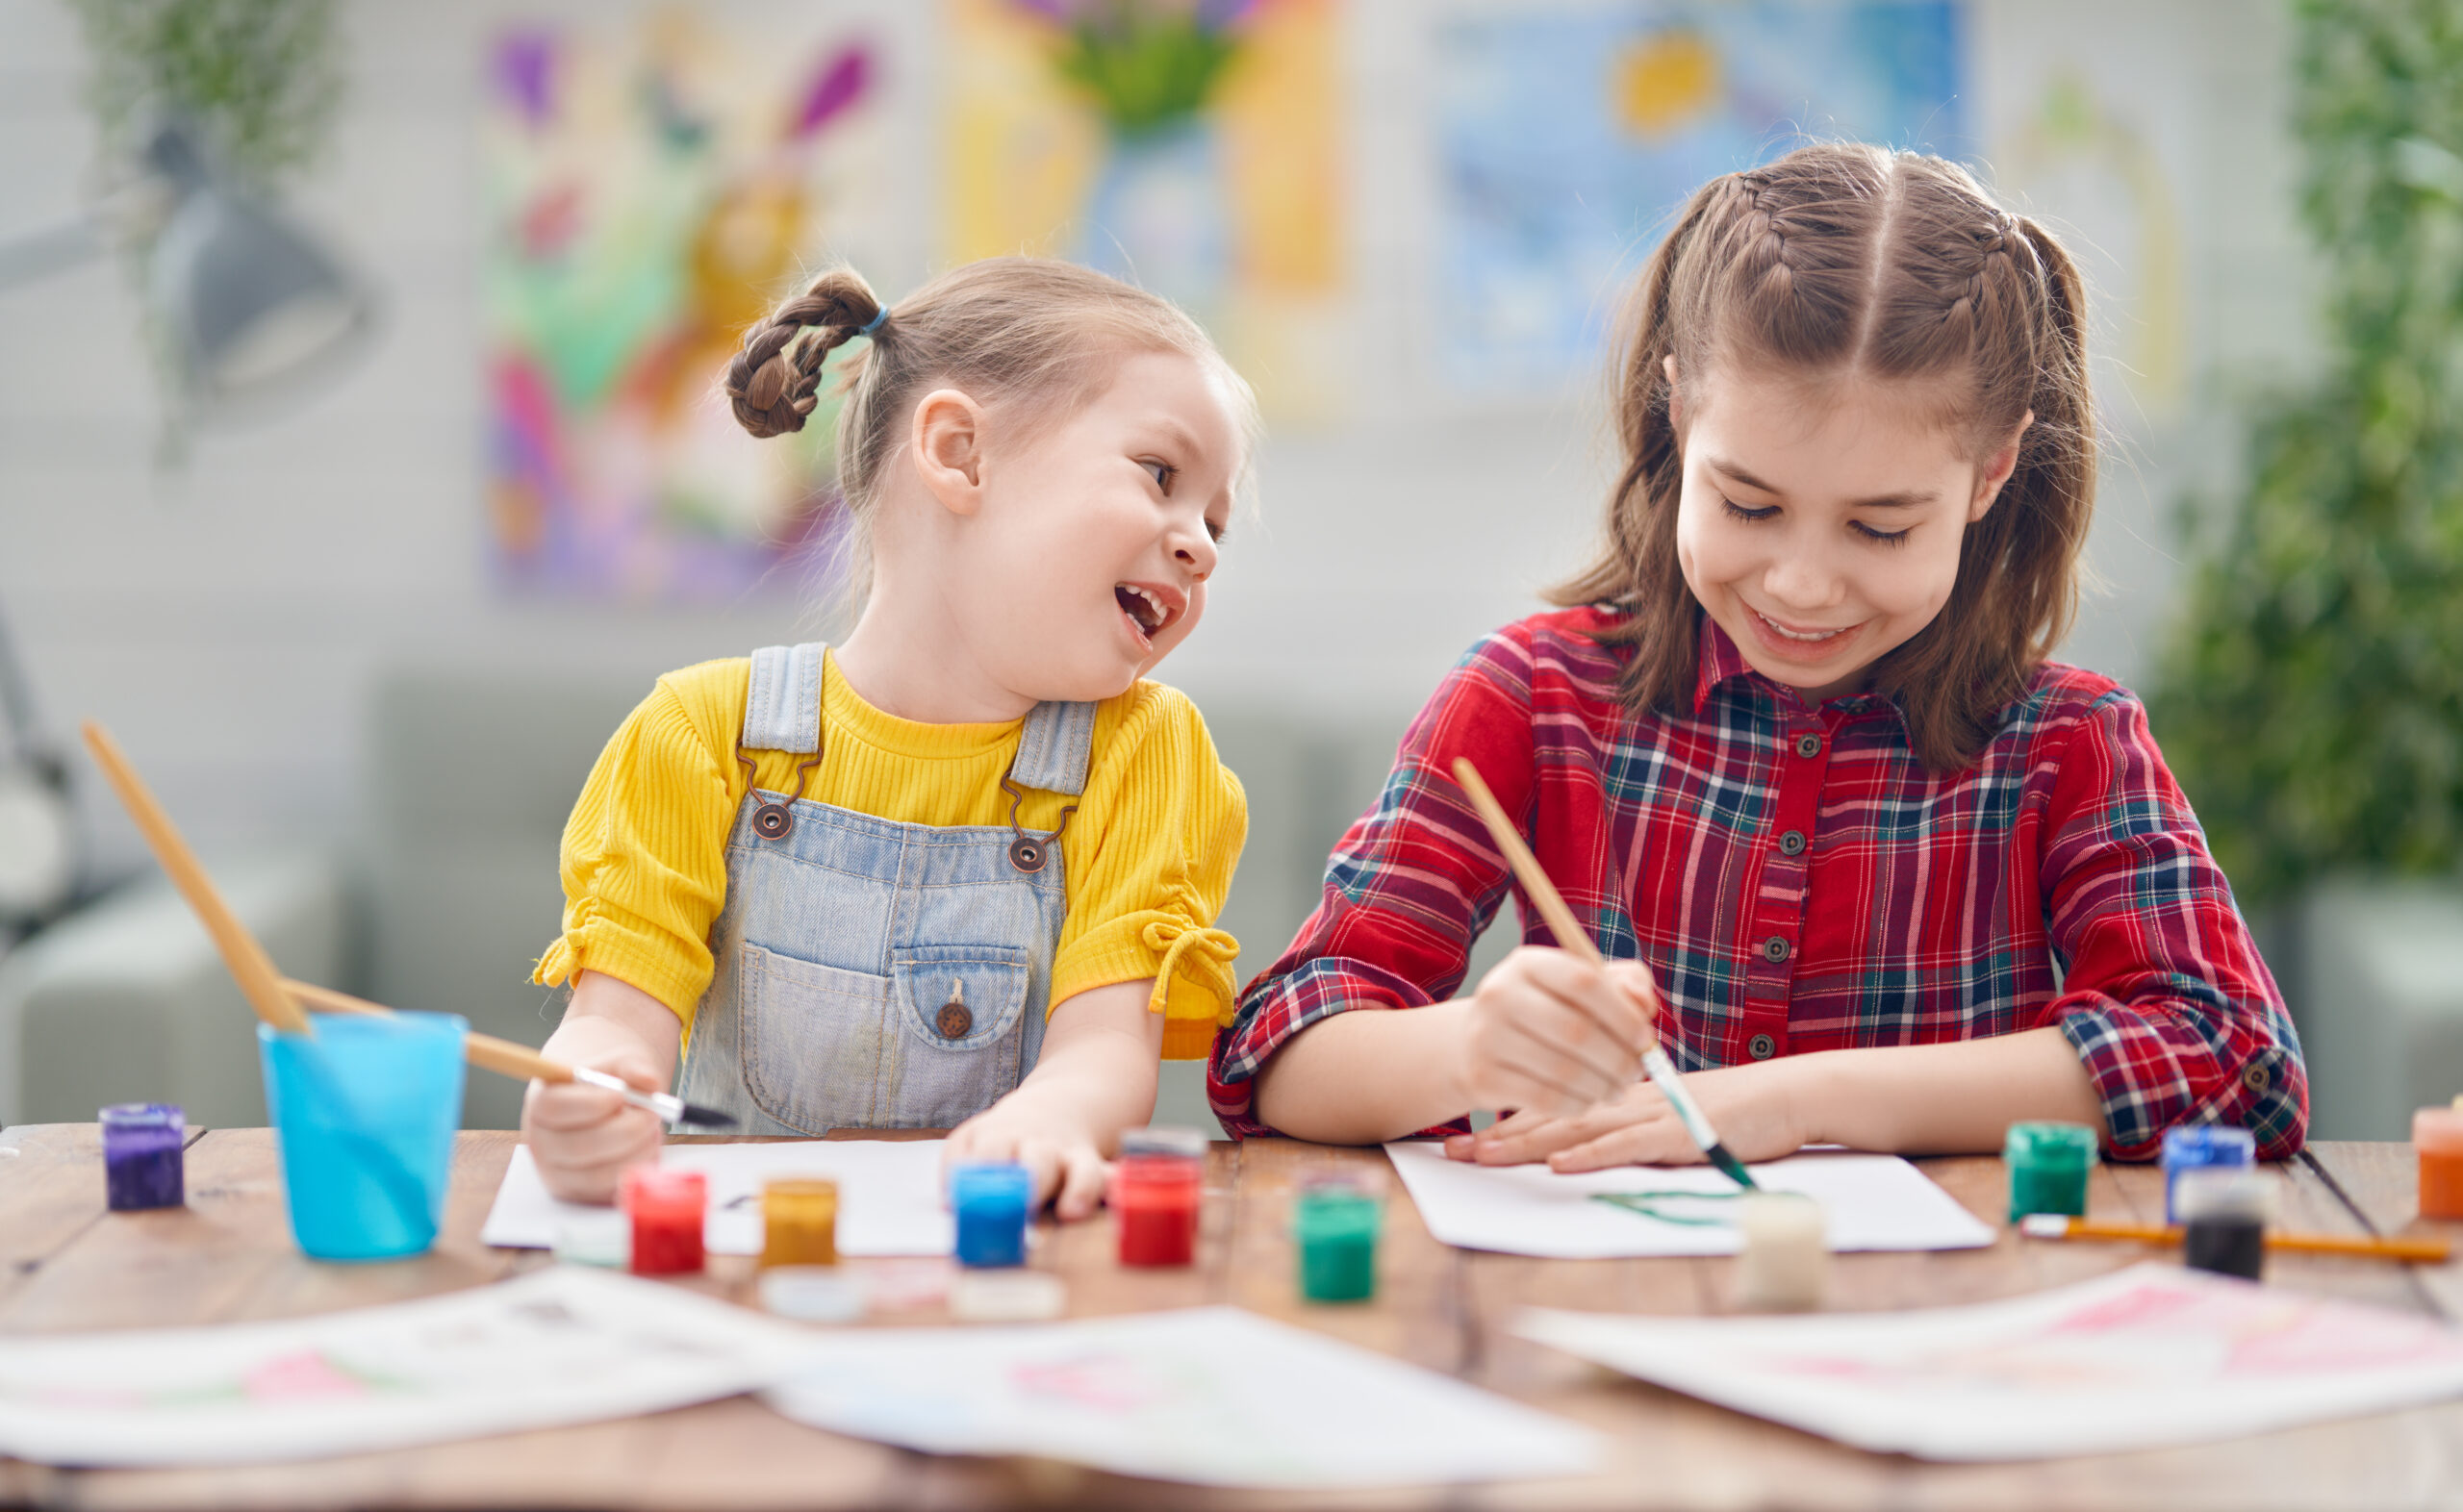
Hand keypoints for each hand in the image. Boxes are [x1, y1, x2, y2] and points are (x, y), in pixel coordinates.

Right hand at [520, 1043, 664, 1203]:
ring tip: (651, 1131)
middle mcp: (543, 1142)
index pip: (553, 1107)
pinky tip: (645, 1149)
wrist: (604, 1106)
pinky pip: (609, 1191)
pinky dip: (635, 1171)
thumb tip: (649, 1080)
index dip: (589, 1103)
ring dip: (634, 1153)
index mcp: (542, 1102)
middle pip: (575, 1146)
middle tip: (651, 1115)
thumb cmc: (606, 1085)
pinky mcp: (580, 1193)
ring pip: (594, 1175)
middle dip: (623, 1132)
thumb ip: (633, 1067)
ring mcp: (558, 1172)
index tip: (621, 1094)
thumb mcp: (618, 1065)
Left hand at [944, 1098, 1110, 1220]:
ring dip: (1077, 1188)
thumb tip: (948, 1204)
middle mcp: (1039, 1146)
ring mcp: (1070, 1158)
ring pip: (1079, 1170)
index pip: (990, 1150)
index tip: (976, 1199)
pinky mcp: (1095, 1171)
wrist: (1057, 1111)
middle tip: (1023, 1205)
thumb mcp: (974, 1139)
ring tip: (1070, 1212)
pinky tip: (1118, 1200)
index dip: (984, 1171)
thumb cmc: (1006, 1138)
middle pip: (1036, 1159)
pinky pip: (1109, 1180)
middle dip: (1031, 1180)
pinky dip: (1114, 1189)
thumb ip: (957, 1167)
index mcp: (1000, 1137)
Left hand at [1444, 1059, 1808, 1171]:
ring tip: (1487, 1156)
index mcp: (1623, 1097)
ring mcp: (1653, 1116)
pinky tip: (1560, 1166)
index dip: (1508, 1123)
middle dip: (1500, 1137)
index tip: (1467, 1141)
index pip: (1556, 1107)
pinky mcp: (1681, 1135)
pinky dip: (1593, 1156)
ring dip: (1530, 1145)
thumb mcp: (1672, 1116)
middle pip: (1553, 1118)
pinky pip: (1629, 1145)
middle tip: (1454, 1153)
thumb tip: (1592, 1150)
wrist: (1788, 1095)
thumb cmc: (1735, 1110)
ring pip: (1579, 1129)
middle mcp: (1628, 1101)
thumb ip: (1634, 1128)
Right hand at [1448, 947, 1657, 1117]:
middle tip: (1636, 1073)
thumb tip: (1643, 1006)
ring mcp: (1486, 1036)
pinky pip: (1545, 1099)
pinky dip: (1577, 1104)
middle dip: (1618, 1059)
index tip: (1645, 1038)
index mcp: (1528, 962)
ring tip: (1616, 1089)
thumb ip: (1624, 985)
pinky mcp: (1483, 1077)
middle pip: (1576, 1031)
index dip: (1623, 1013)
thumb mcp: (1581, 987)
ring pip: (1564, 1071)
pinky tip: (1587, 1099)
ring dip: (1603, 1086)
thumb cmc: (1545, 1010)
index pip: (1584, 981)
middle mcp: (1501, 994)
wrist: (1475, 1042)